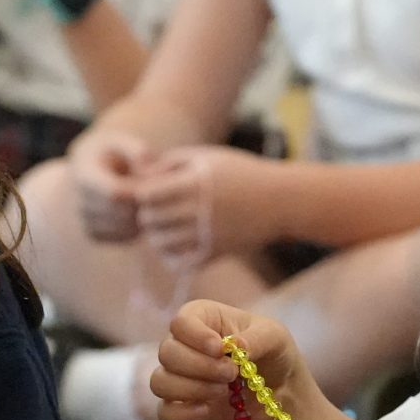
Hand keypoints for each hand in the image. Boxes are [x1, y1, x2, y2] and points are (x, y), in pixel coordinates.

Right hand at [68, 126, 153, 242]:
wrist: (86, 172)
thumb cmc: (108, 152)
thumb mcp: (118, 142)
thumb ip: (135, 149)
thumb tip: (148, 162)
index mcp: (84, 175)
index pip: (114, 193)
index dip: (138, 191)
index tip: (154, 184)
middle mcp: (79, 202)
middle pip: (120, 214)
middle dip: (144, 205)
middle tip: (160, 196)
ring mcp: (84, 221)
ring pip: (125, 229)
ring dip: (144, 218)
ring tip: (151, 202)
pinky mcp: (93, 235)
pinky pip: (123, 238)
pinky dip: (138, 228)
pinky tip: (141, 212)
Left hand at [132, 144, 276, 264]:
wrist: (279, 201)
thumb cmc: (240, 173)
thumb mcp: (207, 157)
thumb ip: (171, 161)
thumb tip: (140, 174)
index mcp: (195, 184)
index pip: (146, 195)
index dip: (144, 192)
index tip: (154, 189)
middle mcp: (199, 212)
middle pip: (150, 220)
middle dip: (148, 213)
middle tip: (158, 209)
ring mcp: (207, 236)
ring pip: (160, 244)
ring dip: (158, 235)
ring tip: (167, 225)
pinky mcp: (215, 254)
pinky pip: (178, 263)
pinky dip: (172, 254)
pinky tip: (179, 242)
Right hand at [153, 297, 305, 419]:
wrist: (278, 390)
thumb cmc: (273, 353)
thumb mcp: (275, 337)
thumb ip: (257, 339)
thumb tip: (234, 346)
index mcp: (202, 318)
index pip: (180, 322)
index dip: (196, 336)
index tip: (221, 349)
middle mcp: (184, 344)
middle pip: (167, 353)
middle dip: (200, 367)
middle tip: (231, 373)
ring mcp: (179, 376)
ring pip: (160, 382)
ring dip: (192, 389)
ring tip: (223, 391)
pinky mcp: (182, 405)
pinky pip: (165, 412)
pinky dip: (184, 414)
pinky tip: (208, 409)